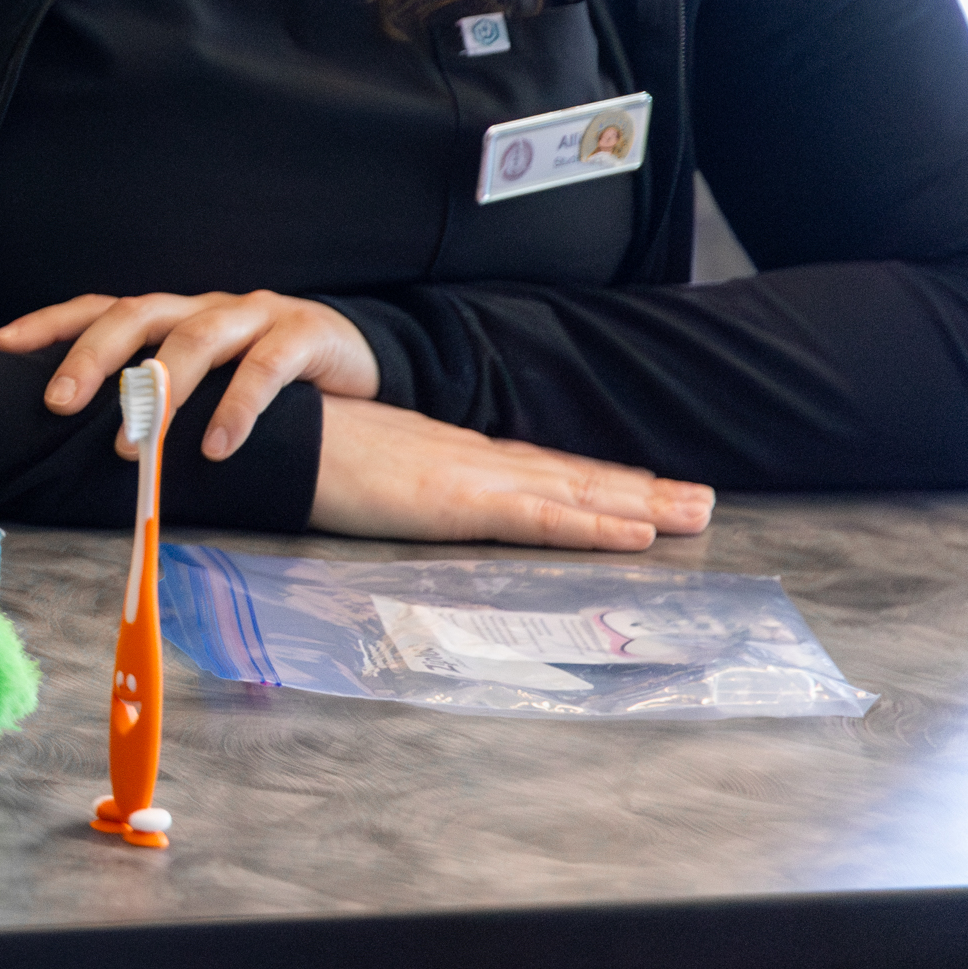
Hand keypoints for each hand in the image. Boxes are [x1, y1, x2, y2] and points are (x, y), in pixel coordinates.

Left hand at [0, 288, 380, 459]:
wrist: (358, 361)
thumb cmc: (264, 380)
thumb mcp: (206, 382)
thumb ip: (156, 397)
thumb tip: (78, 441)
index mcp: (172, 314)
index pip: (100, 308)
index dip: (50, 323)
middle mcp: (204, 306)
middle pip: (137, 314)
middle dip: (92, 356)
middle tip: (57, 403)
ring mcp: (254, 315)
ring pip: (195, 339)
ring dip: (159, 394)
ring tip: (130, 448)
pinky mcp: (305, 334)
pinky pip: (265, 368)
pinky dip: (237, 408)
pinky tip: (217, 448)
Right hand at [313, 398, 714, 548]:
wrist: (266, 435)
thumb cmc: (296, 448)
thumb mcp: (354, 462)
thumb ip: (389, 477)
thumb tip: (402, 488)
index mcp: (446, 453)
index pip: (535, 467)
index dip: (593, 477)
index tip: (642, 484)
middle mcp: (470, 459)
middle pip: (569, 475)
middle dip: (638, 489)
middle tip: (701, 500)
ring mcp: (468, 479)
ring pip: (571, 492)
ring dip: (639, 503)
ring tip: (696, 512)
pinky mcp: (455, 503)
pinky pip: (538, 519)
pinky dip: (591, 525)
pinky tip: (636, 534)